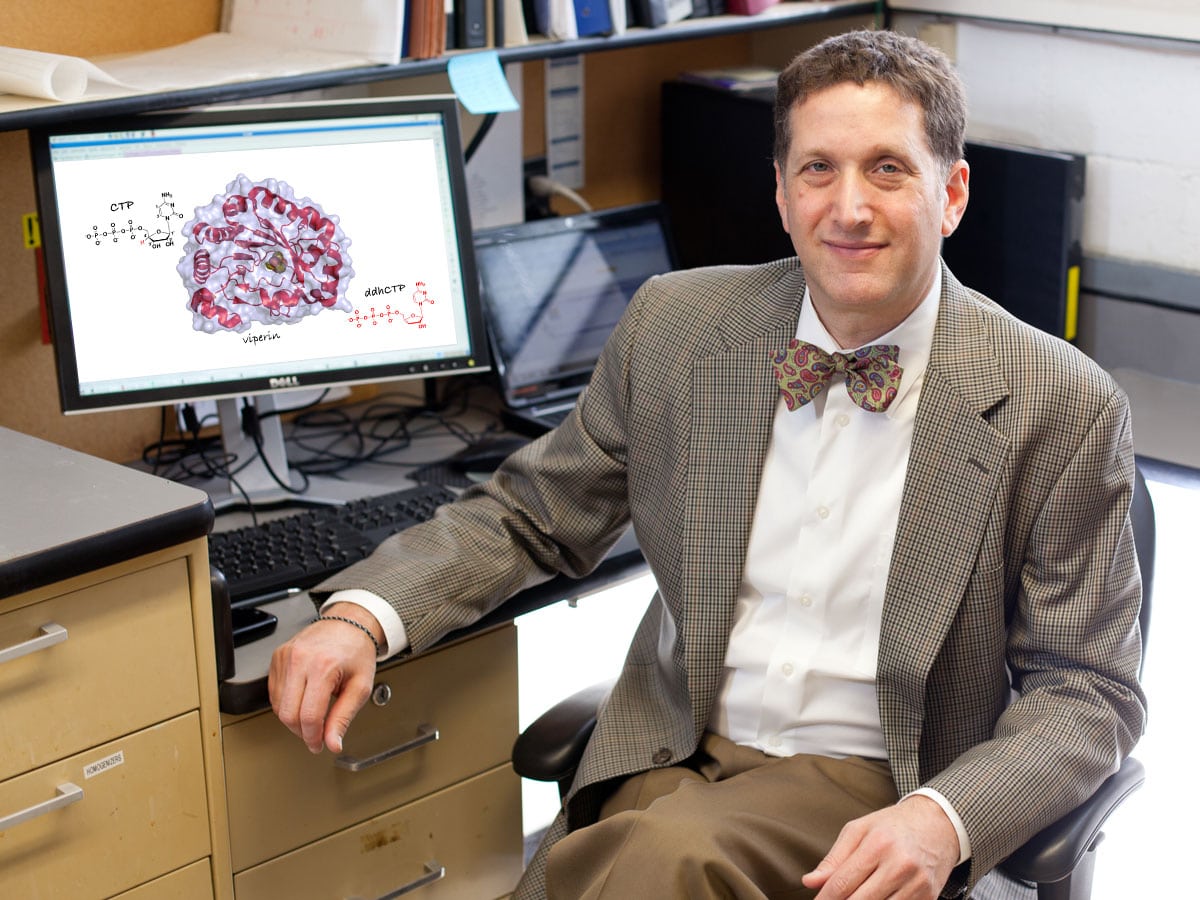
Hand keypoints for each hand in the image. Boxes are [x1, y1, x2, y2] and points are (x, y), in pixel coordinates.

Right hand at [268, 602, 382, 753]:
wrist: (349, 624)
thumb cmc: (357, 652)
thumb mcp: (360, 687)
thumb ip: (344, 717)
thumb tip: (333, 743)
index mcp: (323, 666)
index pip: (309, 715)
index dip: (313, 737)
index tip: (319, 745)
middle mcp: (300, 659)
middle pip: (288, 713)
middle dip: (301, 731)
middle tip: (316, 735)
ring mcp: (285, 656)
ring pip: (278, 705)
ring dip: (294, 718)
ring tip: (313, 714)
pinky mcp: (278, 656)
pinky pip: (274, 692)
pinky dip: (287, 703)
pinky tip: (303, 700)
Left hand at [802, 795, 959, 899]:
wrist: (937, 825)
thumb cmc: (892, 826)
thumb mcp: (859, 830)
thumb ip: (833, 859)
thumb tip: (810, 882)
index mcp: (878, 844)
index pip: (843, 883)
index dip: (825, 899)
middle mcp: (900, 865)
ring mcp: (917, 885)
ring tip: (853, 897)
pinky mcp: (929, 898)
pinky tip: (876, 898)